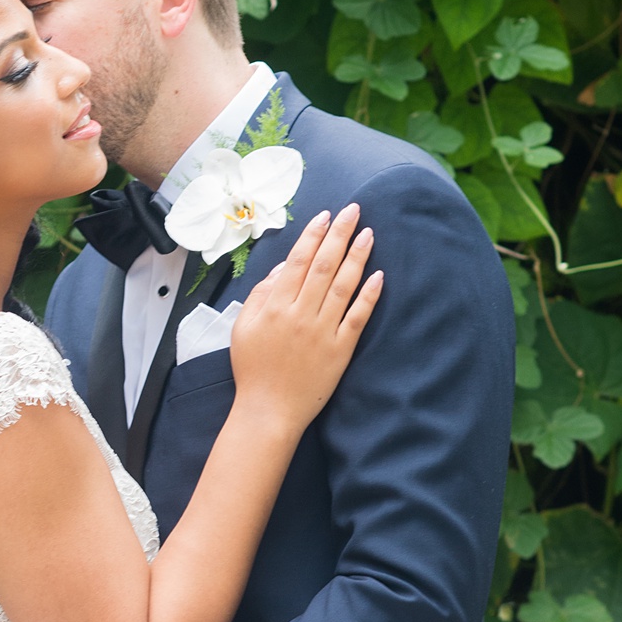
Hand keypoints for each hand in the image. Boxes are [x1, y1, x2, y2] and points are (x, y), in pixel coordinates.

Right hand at [228, 203, 381, 435]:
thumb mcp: (243, 327)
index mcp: (275, 306)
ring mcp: (322, 332)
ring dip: (357, 256)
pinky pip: (357, 318)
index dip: (314, 235)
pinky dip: (368, 295)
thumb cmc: (253, 368)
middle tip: (354, 210)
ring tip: (368, 234)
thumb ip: (260, 293)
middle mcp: (300, 314)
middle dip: (340, 234)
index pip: (299, 261)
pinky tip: (378, 276)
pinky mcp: (340, 350)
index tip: (325, 215)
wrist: (268, 410)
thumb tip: (285, 267)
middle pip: (325, 266)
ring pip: (344, 286)